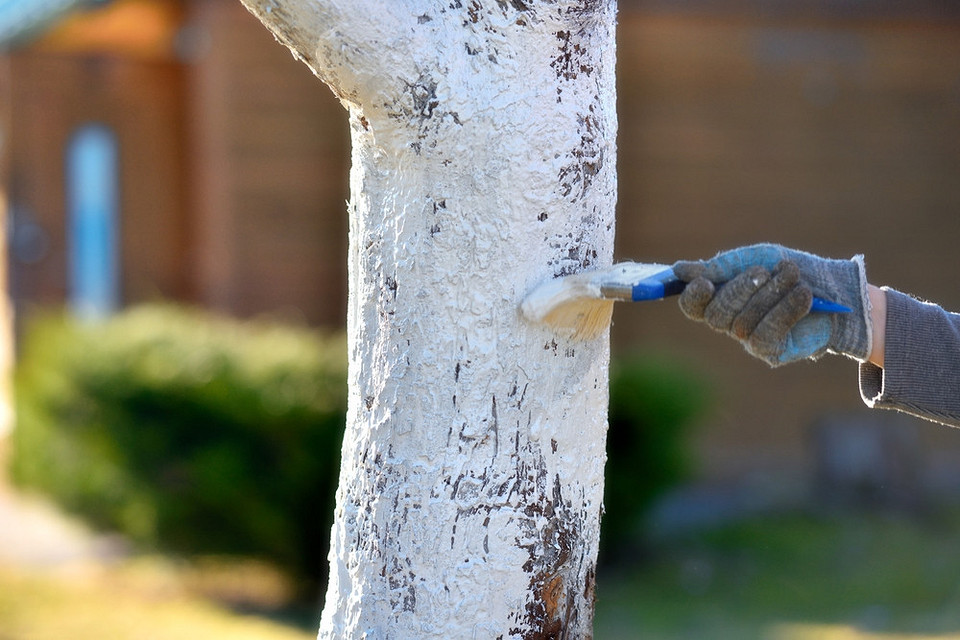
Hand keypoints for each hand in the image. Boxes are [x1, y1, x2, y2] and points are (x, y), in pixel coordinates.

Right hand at [673, 244, 871, 366]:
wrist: (833, 287)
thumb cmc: (788, 271)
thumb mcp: (756, 259)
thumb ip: (721, 267)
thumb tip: (679, 271)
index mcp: (720, 298)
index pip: (692, 306)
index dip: (693, 297)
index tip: (705, 281)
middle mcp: (730, 322)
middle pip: (716, 315)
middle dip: (740, 291)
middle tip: (765, 271)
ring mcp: (748, 340)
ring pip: (743, 324)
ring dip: (772, 294)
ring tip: (794, 275)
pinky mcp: (771, 352)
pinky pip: (766, 334)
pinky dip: (786, 310)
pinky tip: (804, 295)